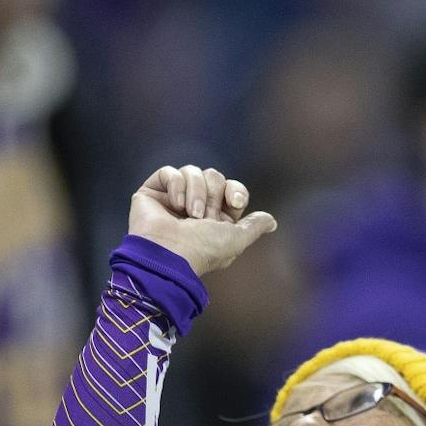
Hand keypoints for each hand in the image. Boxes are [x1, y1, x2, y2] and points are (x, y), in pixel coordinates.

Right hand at [129, 165, 276, 277]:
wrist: (169, 254)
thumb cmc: (202, 251)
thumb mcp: (237, 239)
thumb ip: (254, 227)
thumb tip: (272, 222)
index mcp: (215, 218)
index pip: (232, 188)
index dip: (236, 190)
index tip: (236, 202)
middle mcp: (194, 206)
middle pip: (214, 176)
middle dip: (213, 195)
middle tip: (203, 217)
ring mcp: (172, 198)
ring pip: (193, 171)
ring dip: (196, 193)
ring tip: (189, 214)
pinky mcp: (152, 192)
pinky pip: (169, 172)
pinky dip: (176, 186)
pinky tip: (174, 205)